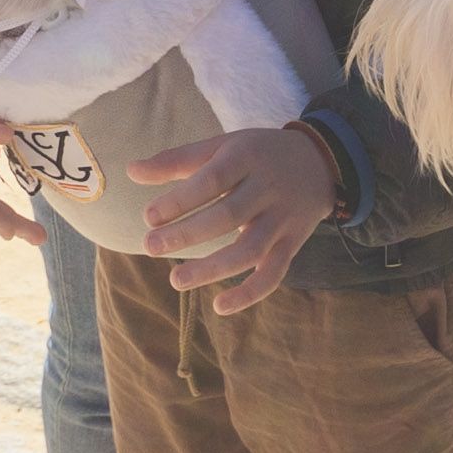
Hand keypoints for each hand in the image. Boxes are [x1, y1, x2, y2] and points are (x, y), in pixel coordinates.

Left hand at [131, 127, 336, 311]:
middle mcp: (268, 188)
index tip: (149, 216)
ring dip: (212, 268)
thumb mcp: (223, 146)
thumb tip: (131, 171)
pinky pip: (273, 274)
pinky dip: (249, 293)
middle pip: (228, 215)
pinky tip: (219, 306)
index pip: (212, 179)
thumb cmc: (257, 154)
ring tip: (175, 279)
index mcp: (247, 157)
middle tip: (150, 247)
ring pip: (250, 249)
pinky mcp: (292, 244)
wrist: (321, 162)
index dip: (181, 199)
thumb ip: (178, 160)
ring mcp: (282, 220)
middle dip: (188, 234)